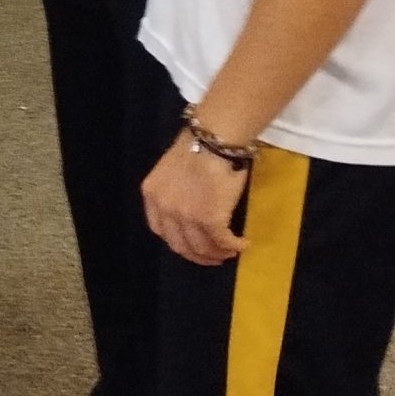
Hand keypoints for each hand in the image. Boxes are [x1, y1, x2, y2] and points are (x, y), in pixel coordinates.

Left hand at [142, 134, 250, 265]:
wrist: (214, 139)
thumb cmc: (198, 147)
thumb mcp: (172, 170)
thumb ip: (174, 192)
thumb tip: (192, 206)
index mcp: (152, 195)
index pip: (159, 230)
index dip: (177, 241)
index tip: (191, 244)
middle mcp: (164, 209)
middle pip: (179, 245)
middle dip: (197, 255)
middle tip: (213, 256)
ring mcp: (186, 217)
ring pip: (201, 248)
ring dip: (217, 254)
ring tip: (229, 252)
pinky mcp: (210, 220)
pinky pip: (222, 242)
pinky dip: (233, 247)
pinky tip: (242, 244)